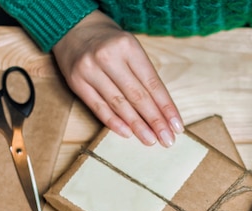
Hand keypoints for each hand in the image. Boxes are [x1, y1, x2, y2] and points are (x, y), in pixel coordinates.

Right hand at [53, 10, 183, 146]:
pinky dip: (113, 122)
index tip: (177, 126)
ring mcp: (90, 70)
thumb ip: (144, 75)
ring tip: (150, 140)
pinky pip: (98, 107)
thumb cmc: (110, 42)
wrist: (74, 28)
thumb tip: (162, 111)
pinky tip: (127, 133)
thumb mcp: (131, 49)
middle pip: (137, 96)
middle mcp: (109, 57)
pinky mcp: (76, 82)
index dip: (166, 107)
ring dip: (137, 125)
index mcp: (128, 47)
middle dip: (155, 120)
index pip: (152, 83)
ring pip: (119, 104)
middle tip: (167, 140)